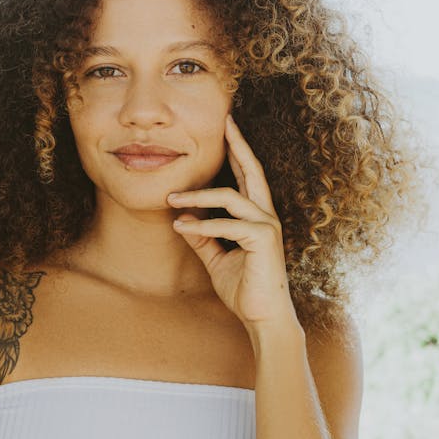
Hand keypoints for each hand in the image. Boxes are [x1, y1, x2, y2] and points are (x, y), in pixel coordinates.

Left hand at [167, 114, 298, 333]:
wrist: (262, 318)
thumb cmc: (244, 289)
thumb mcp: (216, 259)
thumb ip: (203, 238)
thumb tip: (183, 221)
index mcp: (258, 217)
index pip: (248, 176)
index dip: (237, 151)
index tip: (226, 129)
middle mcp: (266, 216)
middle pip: (252, 170)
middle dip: (238, 144)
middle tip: (225, 121)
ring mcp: (267, 226)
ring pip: (230, 196)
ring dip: (197, 194)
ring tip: (170, 197)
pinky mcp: (263, 240)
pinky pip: (228, 224)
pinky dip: (202, 224)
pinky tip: (181, 226)